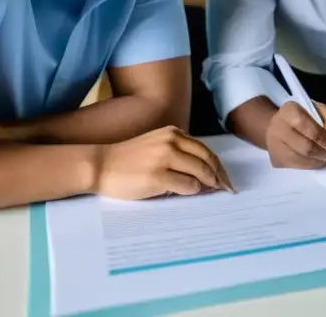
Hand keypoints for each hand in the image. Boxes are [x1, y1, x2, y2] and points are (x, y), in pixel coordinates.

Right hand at [92, 126, 234, 199]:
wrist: (100, 165)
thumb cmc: (127, 160)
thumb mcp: (156, 145)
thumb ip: (178, 153)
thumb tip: (204, 173)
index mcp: (173, 133)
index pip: (205, 150)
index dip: (217, 165)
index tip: (224, 178)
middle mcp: (171, 142)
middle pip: (207, 160)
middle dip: (219, 176)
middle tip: (225, 188)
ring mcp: (165, 158)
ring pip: (200, 172)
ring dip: (207, 184)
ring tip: (210, 192)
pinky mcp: (158, 176)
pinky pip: (187, 185)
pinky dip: (193, 190)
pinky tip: (190, 192)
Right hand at [265, 101, 325, 168]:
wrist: (277, 126)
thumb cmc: (304, 117)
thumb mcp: (322, 111)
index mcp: (290, 111)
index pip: (309, 128)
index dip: (323, 139)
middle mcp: (278, 127)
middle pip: (305, 148)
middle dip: (321, 153)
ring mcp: (273, 145)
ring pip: (300, 160)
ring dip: (316, 161)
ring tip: (322, 157)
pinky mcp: (275, 160)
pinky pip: (295, 167)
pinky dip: (308, 165)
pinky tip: (312, 160)